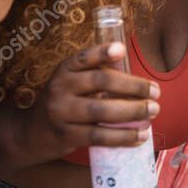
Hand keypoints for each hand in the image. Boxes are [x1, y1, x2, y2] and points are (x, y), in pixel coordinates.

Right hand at [20, 42, 159, 161]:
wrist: (31, 132)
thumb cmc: (64, 101)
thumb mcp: (71, 81)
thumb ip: (95, 72)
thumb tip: (129, 63)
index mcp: (64, 69)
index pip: (84, 57)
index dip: (102, 53)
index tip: (122, 51)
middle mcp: (60, 87)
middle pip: (101, 82)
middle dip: (132, 86)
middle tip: (156, 92)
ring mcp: (62, 113)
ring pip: (101, 111)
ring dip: (132, 112)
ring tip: (153, 111)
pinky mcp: (66, 136)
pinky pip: (99, 136)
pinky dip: (122, 136)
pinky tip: (140, 136)